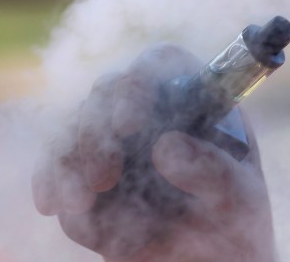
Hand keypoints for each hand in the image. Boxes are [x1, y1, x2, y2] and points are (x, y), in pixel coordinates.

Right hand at [32, 43, 276, 261]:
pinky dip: (51, 185)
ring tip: (80, 208)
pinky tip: (51, 205)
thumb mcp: (238, 200)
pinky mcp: (86, 173)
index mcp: (197, 100)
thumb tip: (164, 146)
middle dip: (97, 134)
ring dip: (69, 166)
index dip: (139, 85)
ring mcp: (114, 139)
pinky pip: (54, 166)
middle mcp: (151, 109)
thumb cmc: (233, 225)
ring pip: (73, 129)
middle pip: (107, 91)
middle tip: (104, 180)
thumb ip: (213, 172)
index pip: (160, 64)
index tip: (128, 125)